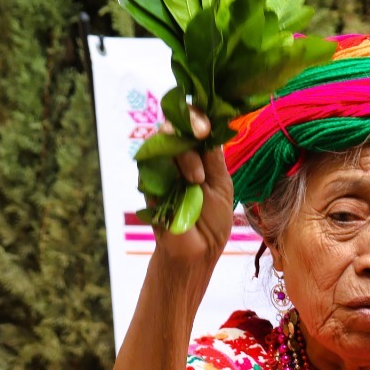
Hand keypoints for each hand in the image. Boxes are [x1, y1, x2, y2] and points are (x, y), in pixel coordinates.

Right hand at [148, 106, 234, 269]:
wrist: (196, 252)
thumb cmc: (212, 222)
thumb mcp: (221, 187)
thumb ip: (214, 160)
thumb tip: (211, 129)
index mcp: (201, 156)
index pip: (196, 125)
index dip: (198, 117)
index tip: (206, 126)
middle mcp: (179, 157)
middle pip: (176, 125)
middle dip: (189, 128)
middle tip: (201, 139)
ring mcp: (161, 167)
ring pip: (162, 140)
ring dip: (182, 155)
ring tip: (196, 180)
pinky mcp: (147, 181)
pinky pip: (148, 162)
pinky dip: (165, 169)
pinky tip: (178, 186)